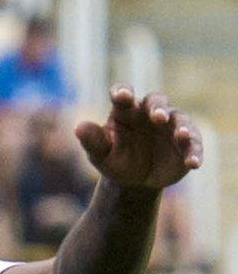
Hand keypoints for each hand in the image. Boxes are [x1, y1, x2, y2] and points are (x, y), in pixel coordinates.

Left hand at [76, 85, 202, 191]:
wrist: (134, 180)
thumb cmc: (114, 160)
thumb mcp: (101, 154)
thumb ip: (92, 141)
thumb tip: (78, 127)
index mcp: (125, 110)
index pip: (123, 94)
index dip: (123, 92)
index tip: (122, 95)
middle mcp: (150, 112)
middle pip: (156, 102)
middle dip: (157, 108)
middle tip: (158, 117)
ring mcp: (172, 126)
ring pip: (180, 120)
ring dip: (182, 127)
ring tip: (181, 135)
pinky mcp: (187, 142)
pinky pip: (193, 144)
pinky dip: (194, 152)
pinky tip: (193, 163)